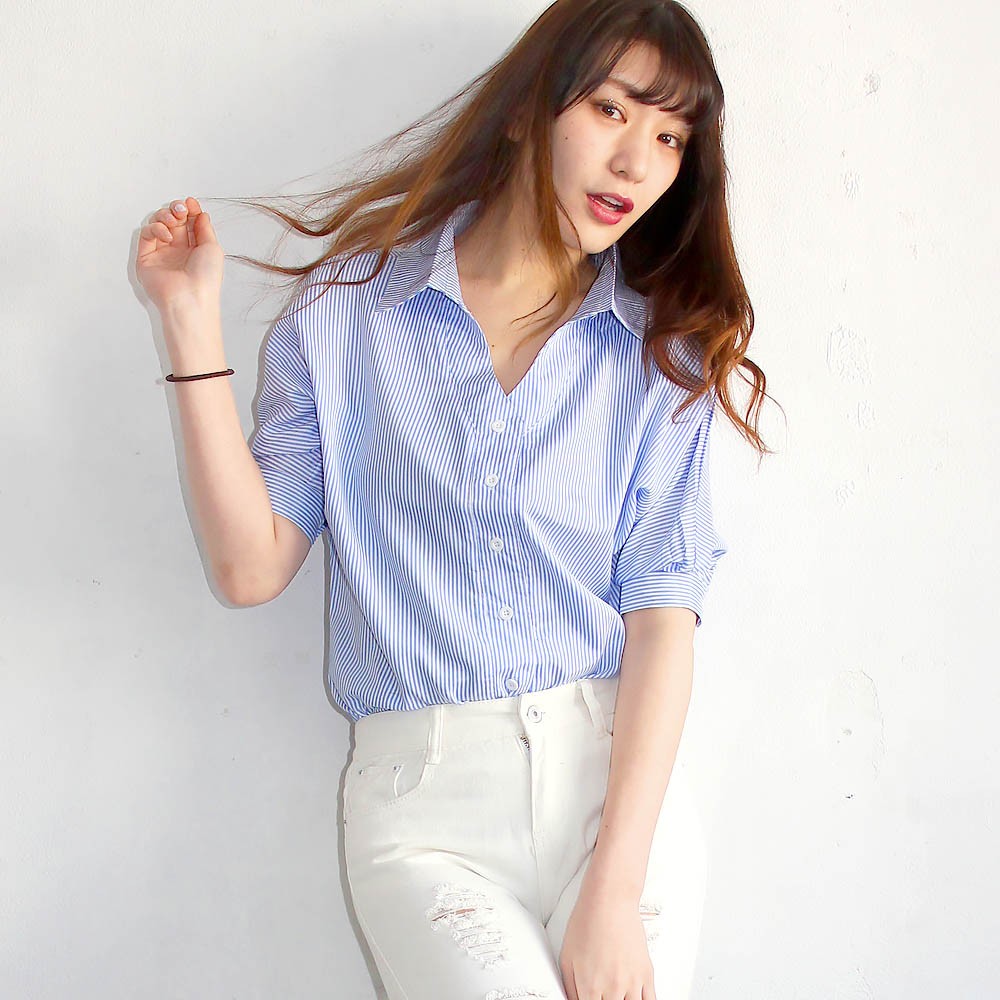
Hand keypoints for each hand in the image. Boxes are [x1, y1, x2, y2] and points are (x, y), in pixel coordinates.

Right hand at [136, 196, 224, 314]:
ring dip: (165, 216)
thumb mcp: (213, 248)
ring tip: (173, 222)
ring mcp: (161, 254)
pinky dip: (155, 229)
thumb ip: (204, 228)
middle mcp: (177, 251)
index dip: (189, 210)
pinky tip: (166, 237)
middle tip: (181, 211)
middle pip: (172, 220)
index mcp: (194, 249)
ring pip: (157, 224)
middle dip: (176, 210)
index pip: (188, 223)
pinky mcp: (145, 258)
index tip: (191, 203)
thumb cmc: (206, 278)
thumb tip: (200, 212)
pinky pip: (146, 234)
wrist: (191, 297)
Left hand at [559, 884, 655, 999]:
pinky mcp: (646, 974)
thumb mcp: (566, 958)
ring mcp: (632, 982)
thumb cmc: (587, 922)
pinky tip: (634, 998)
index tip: (591, 999)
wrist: (609, 901)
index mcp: (590, 987)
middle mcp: (613, 988)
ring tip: (617, 995)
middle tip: (603, 994)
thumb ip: (570, 989)